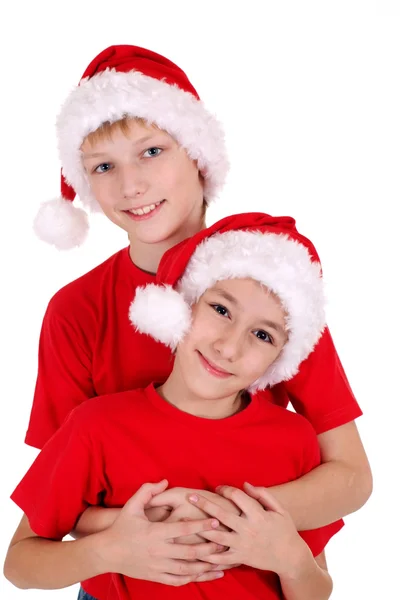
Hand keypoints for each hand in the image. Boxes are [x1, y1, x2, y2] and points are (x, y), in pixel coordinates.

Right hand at [97, 480, 224, 584]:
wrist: (106, 553)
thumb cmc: (121, 527)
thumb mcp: (132, 506)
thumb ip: (148, 491)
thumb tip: (164, 481)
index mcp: (154, 533)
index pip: (183, 529)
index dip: (201, 525)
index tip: (216, 520)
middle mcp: (158, 551)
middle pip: (189, 552)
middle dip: (210, 548)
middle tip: (225, 542)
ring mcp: (157, 567)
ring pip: (187, 570)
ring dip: (206, 567)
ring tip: (222, 564)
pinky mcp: (156, 577)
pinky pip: (178, 580)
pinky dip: (193, 579)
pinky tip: (205, 576)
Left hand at [188, 483, 307, 575]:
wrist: (290, 557)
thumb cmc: (284, 529)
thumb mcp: (279, 508)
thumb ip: (263, 494)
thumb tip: (245, 484)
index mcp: (257, 515)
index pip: (237, 497)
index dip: (225, 490)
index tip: (218, 488)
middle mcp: (248, 529)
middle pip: (222, 515)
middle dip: (205, 504)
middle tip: (190, 496)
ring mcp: (243, 545)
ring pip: (217, 537)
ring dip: (200, 528)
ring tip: (185, 522)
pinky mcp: (240, 558)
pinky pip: (220, 558)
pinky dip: (207, 554)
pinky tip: (194, 548)